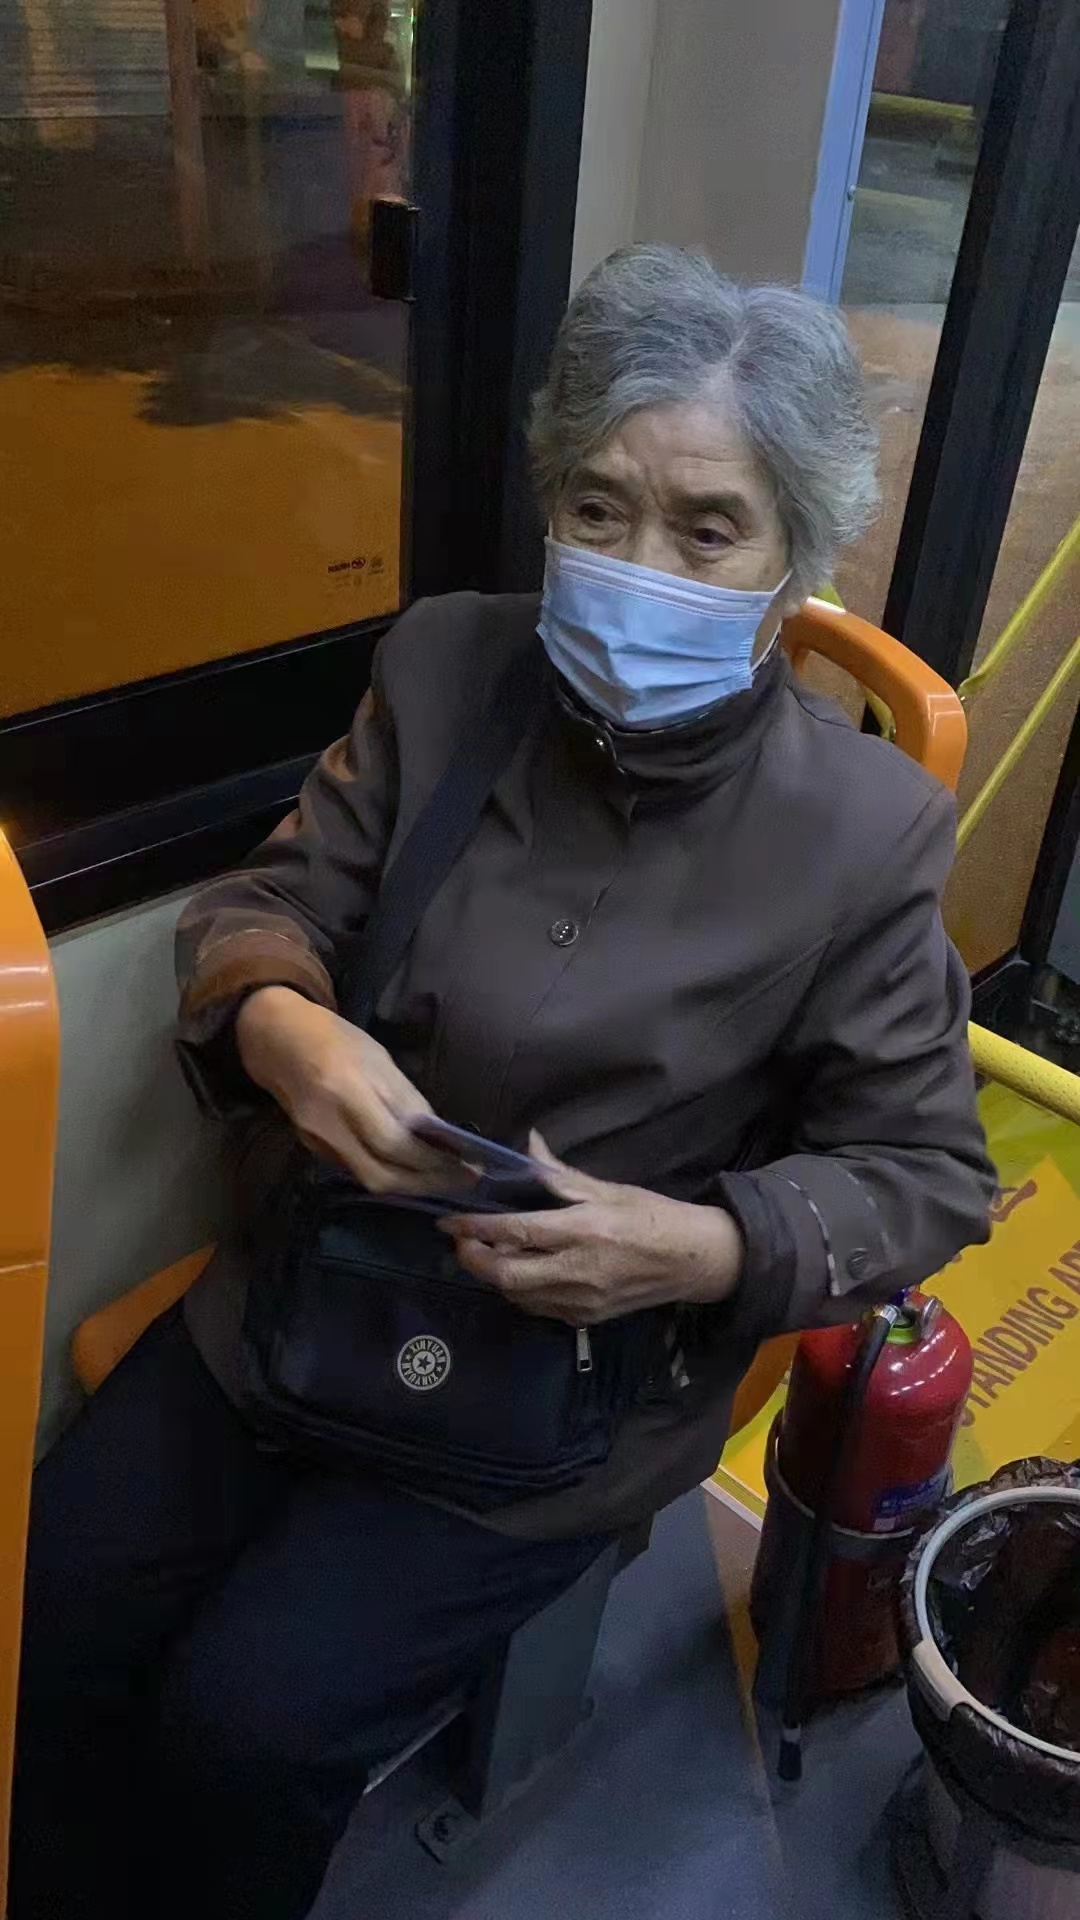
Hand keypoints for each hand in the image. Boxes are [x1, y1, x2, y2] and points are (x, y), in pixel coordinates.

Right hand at [236, 986, 469, 1196]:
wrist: (275, 1038)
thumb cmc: (334, 1038)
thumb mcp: (378, 1058)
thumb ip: (406, 1100)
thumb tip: (439, 1137)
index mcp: (347, 1091)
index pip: (394, 1144)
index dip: (433, 1162)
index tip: (469, 1167)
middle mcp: (328, 1124)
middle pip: (380, 1176)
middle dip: (426, 1184)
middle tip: (461, 1180)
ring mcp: (315, 1141)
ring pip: (368, 1178)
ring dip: (409, 1183)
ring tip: (442, 1176)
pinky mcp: (310, 1148)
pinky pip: (355, 1168)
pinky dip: (386, 1171)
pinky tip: (409, 1166)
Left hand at [440, 1134, 742, 1323]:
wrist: (693, 1261)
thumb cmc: (652, 1216)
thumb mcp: (608, 1188)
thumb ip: (560, 1175)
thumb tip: (527, 1146)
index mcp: (585, 1230)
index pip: (517, 1231)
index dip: (477, 1228)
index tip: (450, 1220)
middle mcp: (580, 1270)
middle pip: (507, 1275)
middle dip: (474, 1260)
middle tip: (461, 1241)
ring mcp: (582, 1300)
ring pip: (517, 1295)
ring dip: (494, 1275)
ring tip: (486, 1252)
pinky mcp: (585, 1318)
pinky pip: (537, 1307)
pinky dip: (518, 1290)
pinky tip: (519, 1270)